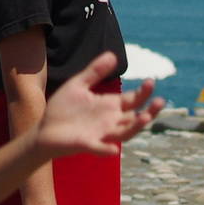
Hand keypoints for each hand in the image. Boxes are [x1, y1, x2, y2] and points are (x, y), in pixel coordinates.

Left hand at [35, 52, 163, 157]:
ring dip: (136, 127)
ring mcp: (101, 134)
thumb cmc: (63, 109)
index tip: (151, 81)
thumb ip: (95, 72)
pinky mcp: (86, 144)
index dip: (144, 92)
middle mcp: (111, 122)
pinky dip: (106, 149)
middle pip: (136, 118)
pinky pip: (99, 148)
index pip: (134, 100)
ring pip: (125, 133)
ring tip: (145, 117)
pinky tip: (114, 149)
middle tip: (160, 100)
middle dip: (149, 110)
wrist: (43, 129)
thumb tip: (113, 55)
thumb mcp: (79, 85)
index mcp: (110, 106)